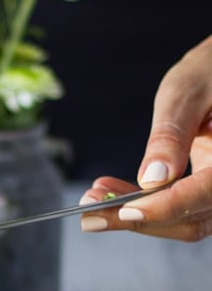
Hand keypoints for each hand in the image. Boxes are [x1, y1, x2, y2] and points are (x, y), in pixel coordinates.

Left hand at [79, 35, 211, 240]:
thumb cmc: (211, 70)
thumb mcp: (187, 92)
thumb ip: (171, 135)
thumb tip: (152, 178)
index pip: (203, 194)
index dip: (163, 208)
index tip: (125, 210)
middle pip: (190, 219)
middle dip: (137, 219)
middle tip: (90, 214)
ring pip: (181, 220)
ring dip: (134, 215)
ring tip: (93, 199)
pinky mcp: (205, 191)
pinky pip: (177, 208)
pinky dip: (143, 204)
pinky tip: (111, 192)